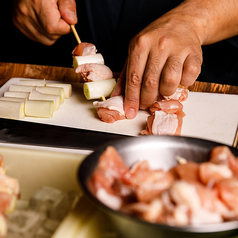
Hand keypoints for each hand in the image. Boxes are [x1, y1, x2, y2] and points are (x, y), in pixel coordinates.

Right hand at [13, 0, 76, 44]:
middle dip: (59, 28)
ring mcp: (21, 20)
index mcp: (39, 5)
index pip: (60, 29)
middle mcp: (27, 14)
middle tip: (55, 14)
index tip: (63, 14)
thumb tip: (72, 21)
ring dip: (51, 32)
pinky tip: (41, 20)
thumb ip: (68, 6)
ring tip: (48, 16)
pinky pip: (37, 37)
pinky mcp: (18, 23)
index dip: (66, 24)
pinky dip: (42, 32)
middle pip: (53, 37)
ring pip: (46, 40)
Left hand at [112, 3, 203, 118]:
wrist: (183, 22)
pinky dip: (183, 84)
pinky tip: (179, 78)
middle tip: (146, 104)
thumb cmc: (156, 40)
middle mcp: (159, 45)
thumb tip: (117, 96)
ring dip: (165, 93)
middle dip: (147, 100)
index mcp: (140, 44)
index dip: (132, 98)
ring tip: (163, 89)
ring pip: (170, 83)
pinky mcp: (195, 53)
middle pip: (151, 83)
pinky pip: (188, 78)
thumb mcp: (136, 51)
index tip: (130, 113)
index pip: (134, 78)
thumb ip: (126, 74)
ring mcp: (178, 48)